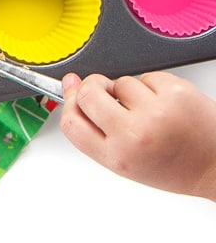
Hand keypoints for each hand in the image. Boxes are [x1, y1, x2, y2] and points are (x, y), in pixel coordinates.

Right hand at [59, 71, 215, 200]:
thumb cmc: (175, 166)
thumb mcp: (125, 161)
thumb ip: (95, 129)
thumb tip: (71, 85)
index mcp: (117, 157)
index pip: (71, 121)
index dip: (68, 103)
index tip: (71, 91)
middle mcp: (134, 135)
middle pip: (88, 94)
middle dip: (93, 86)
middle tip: (107, 92)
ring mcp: (156, 112)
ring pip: (120, 82)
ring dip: (129, 90)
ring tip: (149, 110)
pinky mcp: (176, 92)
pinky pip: (147, 76)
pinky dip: (153, 85)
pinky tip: (165, 103)